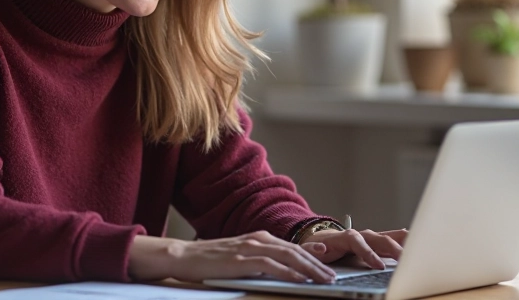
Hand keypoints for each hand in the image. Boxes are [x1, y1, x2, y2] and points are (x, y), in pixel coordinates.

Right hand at [129, 232, 337, 283]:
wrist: (183, 255)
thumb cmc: (210, 260)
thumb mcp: (240, 257)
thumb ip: (261, 260)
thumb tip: (281, 269)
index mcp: (260, 238)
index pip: (293, 247)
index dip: (314, 256)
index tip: (330, 264)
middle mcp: (259, 239)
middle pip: (296, 251)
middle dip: (318, 264)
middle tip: (334, 277)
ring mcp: (250, 247)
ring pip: (288, 256)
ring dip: (310, 268)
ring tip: (324, 280)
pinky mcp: (242, 259)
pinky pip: (271, 265)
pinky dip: (288, 271)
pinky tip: (300, 278)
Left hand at [300, 228, 407, 269]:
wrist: (321, 238)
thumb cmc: (318, 246)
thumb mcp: (311, 250)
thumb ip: (314, 249)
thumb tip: (321, 248)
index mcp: (345, 237)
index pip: (359, 243)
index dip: (369, 254)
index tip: (378, 265)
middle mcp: (361, 235)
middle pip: (379, 239)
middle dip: (393, 249)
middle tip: (405, 260)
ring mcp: (370, 237)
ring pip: (389, 237)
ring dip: (403, 241)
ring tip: (419, 244)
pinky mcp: (376, 241)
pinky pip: (392, 239)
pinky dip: (404, 239)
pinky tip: (416, 240)